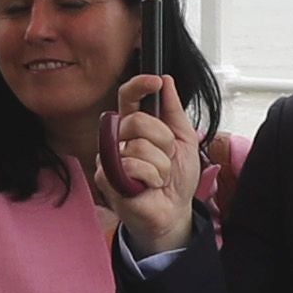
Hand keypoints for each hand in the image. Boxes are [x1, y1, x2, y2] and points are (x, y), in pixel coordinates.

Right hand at [90, 74, 198, 256]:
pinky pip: (133, 166)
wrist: (174, 211)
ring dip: (160, 165)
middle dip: (163, 140)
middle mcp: (119, 138)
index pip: (128, 97)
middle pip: (138, 120)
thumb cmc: (176, 178)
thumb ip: (174, 110)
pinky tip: (149, 186)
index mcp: (136, 126)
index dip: (139, 86)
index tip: (155, 82)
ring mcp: (111, 157)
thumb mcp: (185, 139)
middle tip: (165, 157)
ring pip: (139, 146)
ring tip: (158, 176)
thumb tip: (167, 81)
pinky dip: (152, 177)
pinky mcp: (107, 177)